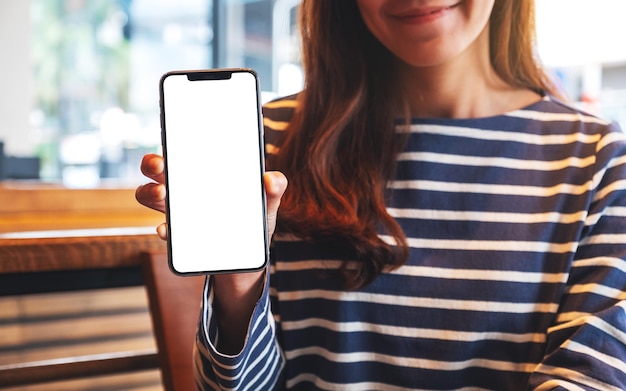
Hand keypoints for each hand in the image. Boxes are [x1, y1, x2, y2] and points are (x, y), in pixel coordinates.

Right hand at [134, 153, 288, 241]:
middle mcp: (183, 189)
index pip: (180, 151)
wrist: (248, 256)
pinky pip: (165, 231)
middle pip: (156, 171)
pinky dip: (164, 230)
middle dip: (153, 163)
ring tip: (164, 194)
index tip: (171, 138)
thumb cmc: (252, 218)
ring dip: (151, 193)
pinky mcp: (179, 238)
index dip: (170, 141)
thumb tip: (271, 179)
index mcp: (202, 172)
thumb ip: (274, 189)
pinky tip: (168, 230)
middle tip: (161, 165)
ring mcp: (178, 213)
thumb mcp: (267, 202)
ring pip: (151, 197)